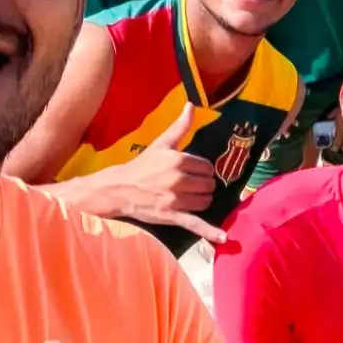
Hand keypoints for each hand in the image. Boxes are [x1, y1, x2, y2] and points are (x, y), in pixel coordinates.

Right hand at [103, 102, 226, 242]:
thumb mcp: (161, 143)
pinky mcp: (171, 216)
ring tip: (190, 197)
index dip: (202, 170)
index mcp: (178, 160)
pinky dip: (209, 232)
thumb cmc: (142, 165)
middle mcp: (178, 179)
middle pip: (208, 184)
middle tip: (190, 185)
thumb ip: (180, 126)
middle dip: (203, 185)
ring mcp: (175, 200)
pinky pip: (195, 224)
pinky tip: (223, 238)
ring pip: (205, 201)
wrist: (119, 188)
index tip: (193, 172)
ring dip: (202, 200)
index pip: (207, 167)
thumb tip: (191, 104)